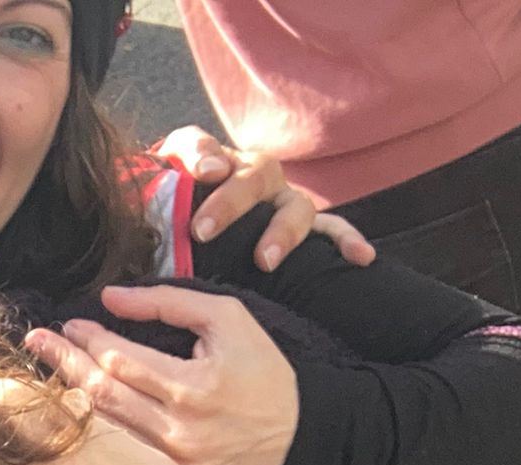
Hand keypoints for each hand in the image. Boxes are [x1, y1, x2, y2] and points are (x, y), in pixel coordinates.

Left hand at [23, 284, 297, 464]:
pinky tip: (72, 418)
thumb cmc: (265, 373)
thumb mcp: (230, 321)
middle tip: (36, 342)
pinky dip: (94, 437)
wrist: (302, 439)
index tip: (69, 325)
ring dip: (69, 401)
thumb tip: (110, 297)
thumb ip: (171, 302)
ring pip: (103, 432)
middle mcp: (177, 430)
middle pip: (100, 396)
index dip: (87, 340)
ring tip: (43, 376)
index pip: (119, 360)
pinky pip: (123, 461)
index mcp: (192, 387)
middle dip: (62, 364)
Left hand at [155, 127, 375, 270]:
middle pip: (255, 175)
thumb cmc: (172, 212)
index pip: (206, 148)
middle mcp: (254, 177)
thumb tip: (202, 174)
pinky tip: (361, 256)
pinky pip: (330, 230)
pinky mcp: (303, 227)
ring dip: (282, 232)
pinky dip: (346, 239)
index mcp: (214, 163)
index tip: (203, 172)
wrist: (189, 230)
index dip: (204, 155)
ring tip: (265, 260)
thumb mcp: (160, 190)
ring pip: (294, 206)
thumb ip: (170, 175)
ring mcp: (282, 202)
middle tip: (202, 230)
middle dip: (230, 202)